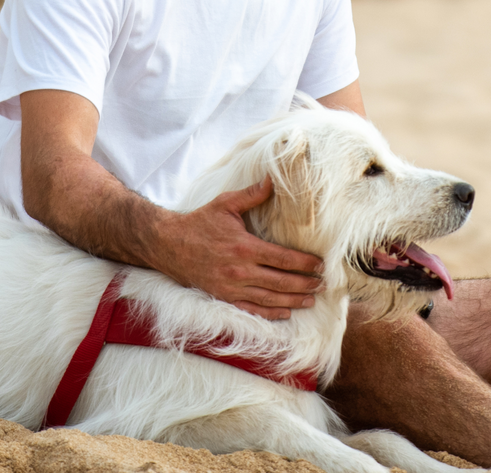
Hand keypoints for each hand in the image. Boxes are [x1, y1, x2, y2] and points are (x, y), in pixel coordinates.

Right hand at [145, 179, 324, 319]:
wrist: (168, 244)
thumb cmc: (199, 222)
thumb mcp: (225, 204)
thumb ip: (252, 194)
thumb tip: (273, 179)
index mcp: (244, 247)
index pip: (283, 258)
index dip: (305, 264)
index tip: (320, 265)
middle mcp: (240, 270)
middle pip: (281, 281)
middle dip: (304, 283)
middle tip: (322, 283)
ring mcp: (231, 287)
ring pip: (270, 298)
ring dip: (293, 300)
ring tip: (310, 298)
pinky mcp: (223, 297)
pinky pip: (251, 309)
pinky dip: (270, 313)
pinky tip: (286, 311)